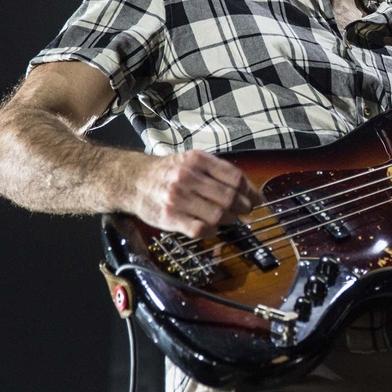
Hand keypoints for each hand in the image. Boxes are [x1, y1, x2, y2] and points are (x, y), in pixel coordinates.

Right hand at [129, 150, 261, 238]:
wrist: (134, 181)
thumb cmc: (168, 172)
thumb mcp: (191, 160)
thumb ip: (217, 172)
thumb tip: (249, 190)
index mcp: (197, 160)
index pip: (234, 177)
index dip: (250, 191)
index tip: (257, 199)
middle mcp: (187, 176)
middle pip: (229, 197)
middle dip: (243, 207)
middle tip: (245, 211)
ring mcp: (177, 198)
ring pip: (218, 215)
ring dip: (230, 220)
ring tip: (229, 219)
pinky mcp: (170, 217)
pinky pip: (201, 229)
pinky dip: (212, 231)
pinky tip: (212, 227)